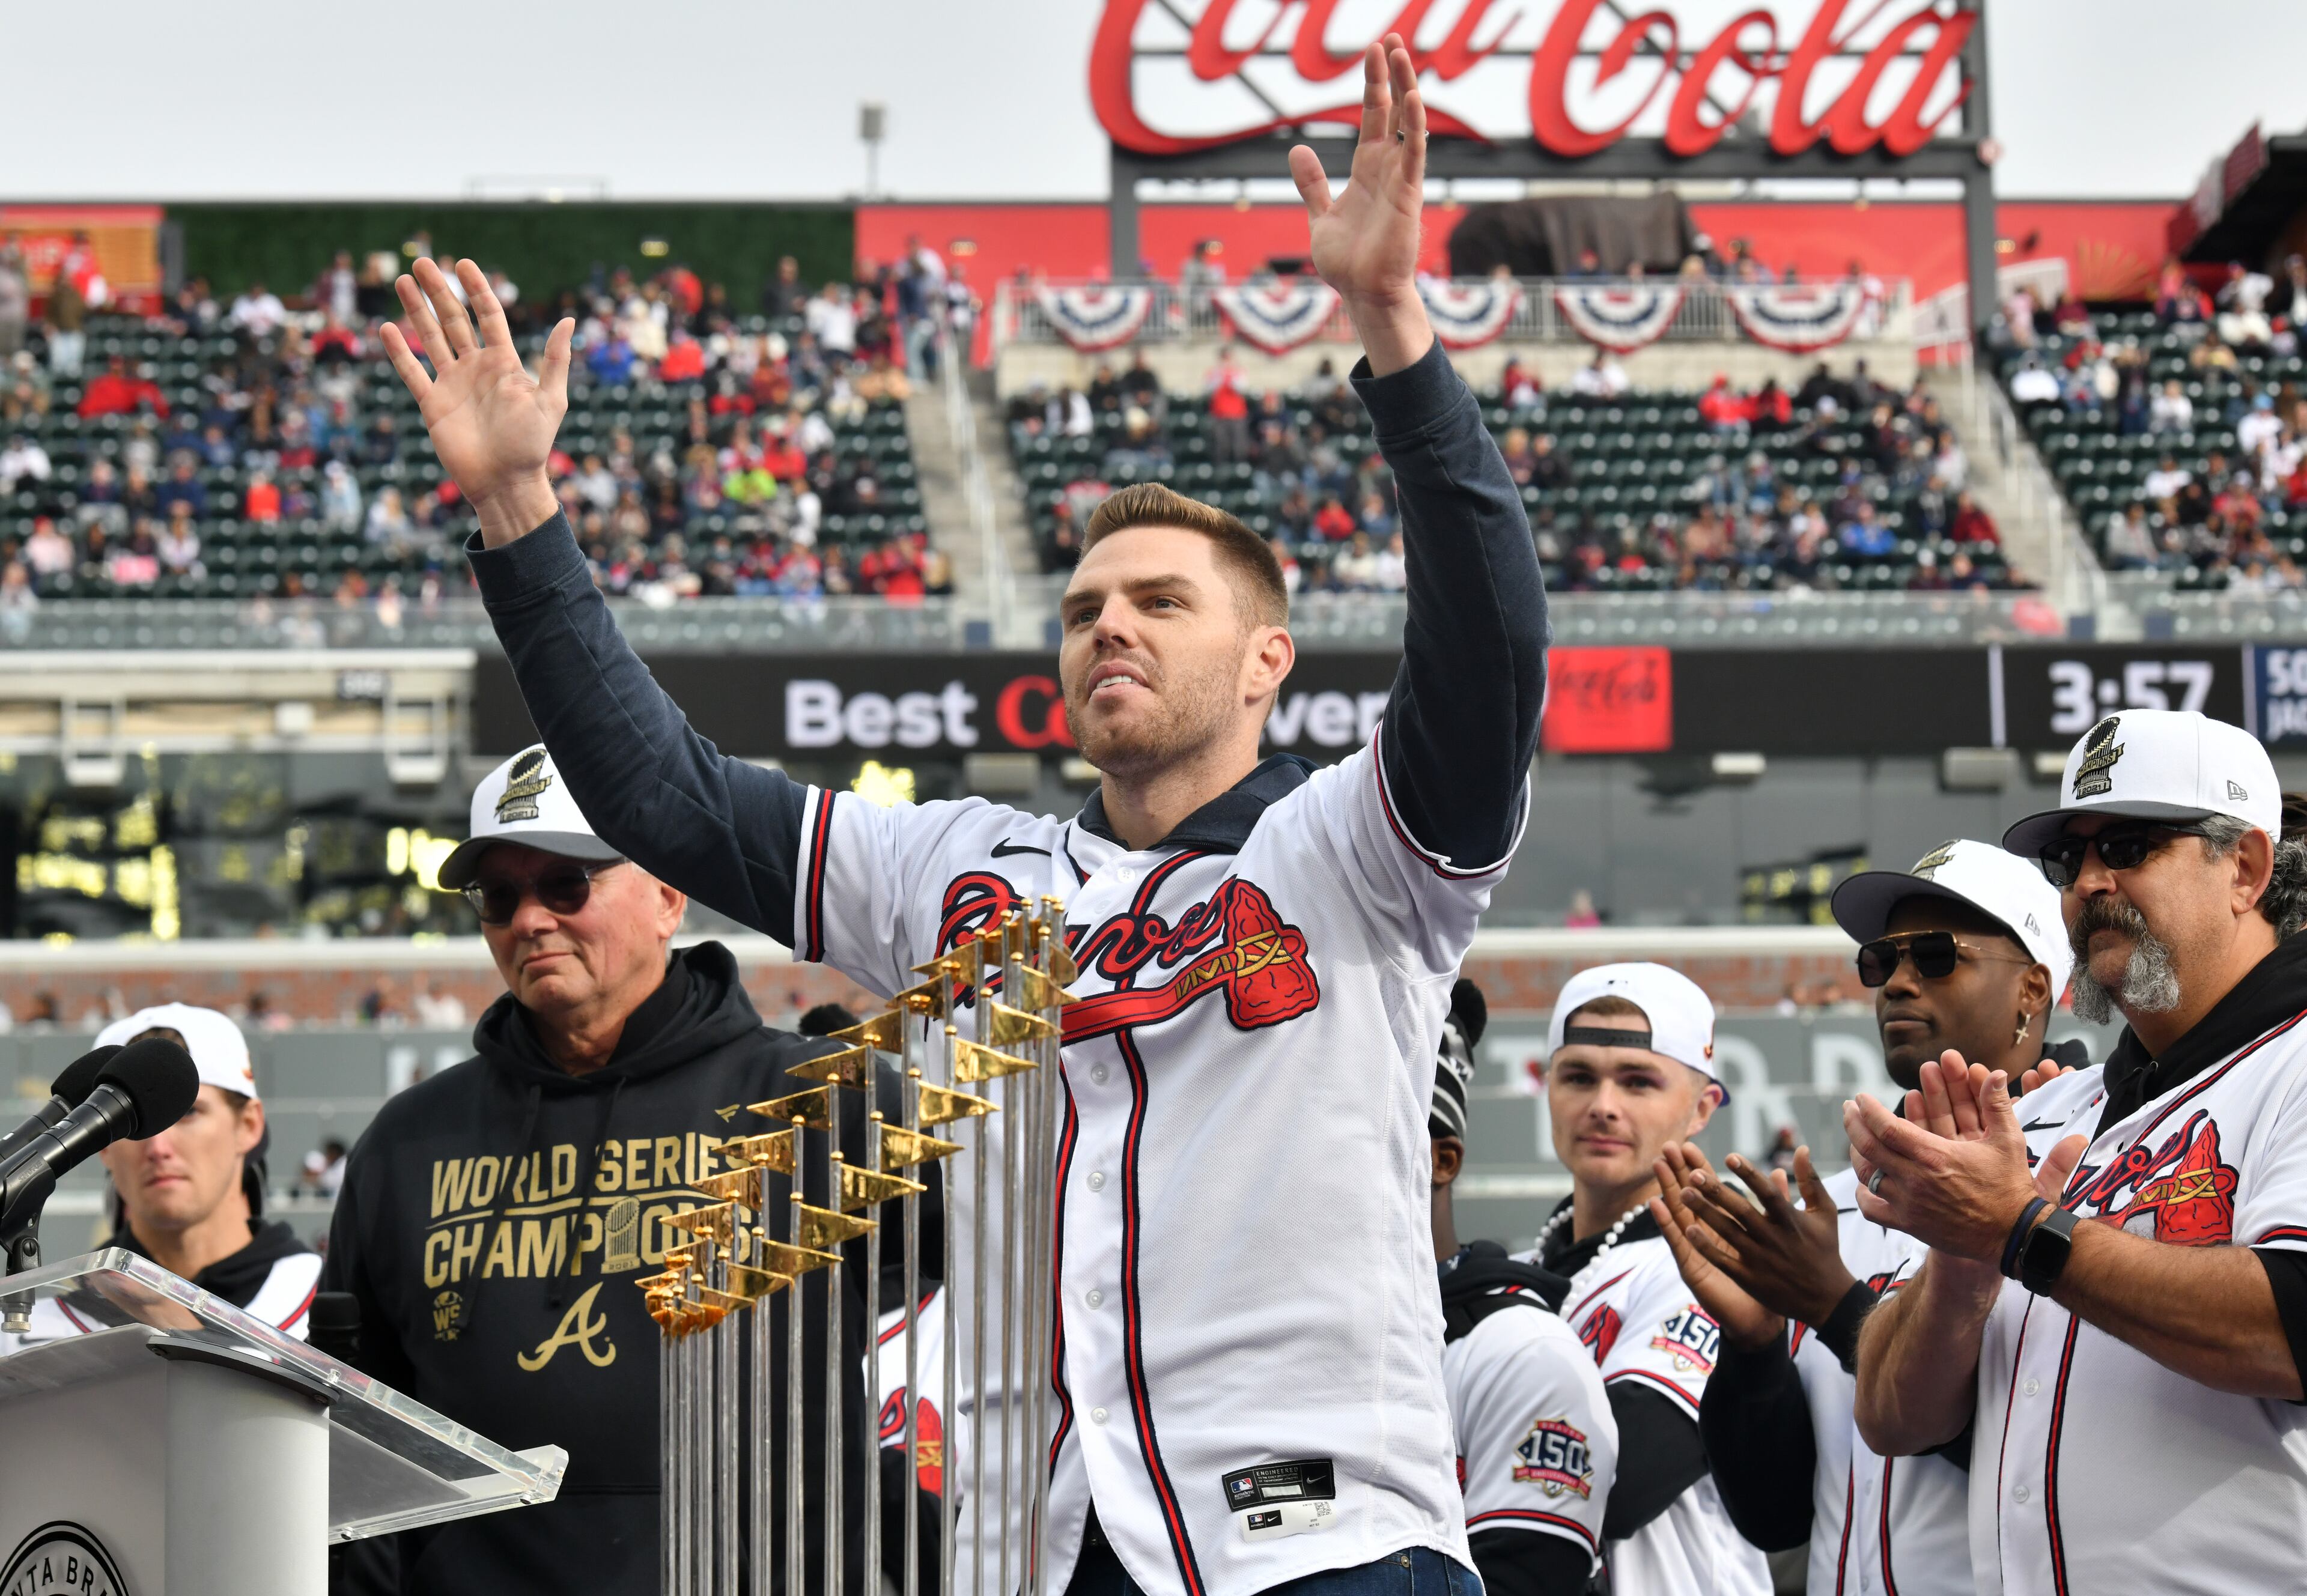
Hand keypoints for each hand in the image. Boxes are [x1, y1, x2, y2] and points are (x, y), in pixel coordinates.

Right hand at [380, 258, 572, 544]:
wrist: (507, 483)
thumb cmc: (533, 445)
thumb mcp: (551, 400)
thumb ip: (556, 360)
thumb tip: (570, 320)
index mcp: (504, 363)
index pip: (488, 316)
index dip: (476, 289)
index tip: (463, 264)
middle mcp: (476, 368)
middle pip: (453, 320)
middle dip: (439, 291)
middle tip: (422, 262)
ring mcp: (453, 384)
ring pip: (431, 338)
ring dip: (417, 311)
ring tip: (403, 281)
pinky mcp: (433, 404)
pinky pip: (413, 373)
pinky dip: (400, 352)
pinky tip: (388, 328)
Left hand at [1288, 36, 1433, 375]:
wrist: (1362, 294)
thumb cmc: (1347, 263)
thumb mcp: (1320, 216)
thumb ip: (1311, 184)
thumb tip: (1297, 150)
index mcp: (1367, 170)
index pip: (1373, 116)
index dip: (1373, 84)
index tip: (1373, 51)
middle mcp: (1387, 168)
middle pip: (1392, 110)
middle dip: (1391, 74)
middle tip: (1389, 38)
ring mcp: (1400, 179)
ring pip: (1407, 122)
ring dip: (1405, 86)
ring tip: (1400, 52)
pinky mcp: (1408, 195)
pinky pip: (1413, 152)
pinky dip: (1413, 124)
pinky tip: (1411, 96)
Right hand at [1650, 1144, 1783, 1351]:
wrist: (1760, 1318)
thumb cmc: (1768, 1278)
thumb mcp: (1774, 1236)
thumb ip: (1776, 1204)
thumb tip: (1780, 1173)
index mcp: (1726, 1223)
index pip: (1710, 1188)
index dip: (1699, 1166)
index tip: (1690, 1144)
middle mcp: (1706, 1233)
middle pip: (1690, 1194)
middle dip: (1678, 1170)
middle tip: (1668, 1146)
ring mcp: (1696, 1249)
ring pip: (1679, 1213)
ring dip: (1667, 1188)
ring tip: (1659, 1166)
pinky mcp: (1692, 1267)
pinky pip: (1678, 1242)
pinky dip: (1666, 1223)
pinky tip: (1656, 1205)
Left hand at [1676, 1145, 1858, 1328]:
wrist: (1827, 1299)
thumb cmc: (1825, 1250)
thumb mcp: (1824, 1213)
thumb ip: (1811, 1180)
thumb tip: (1802, 1148)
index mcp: (1791, 1220)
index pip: (1768, 1193)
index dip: (1749, 1174)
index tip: (1729, 1156)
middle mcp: (1774, 1238)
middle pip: (1741, 1211)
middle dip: (1717, 1192)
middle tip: (1692, 1173)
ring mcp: (1760, 1259)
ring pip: (1727, 1232)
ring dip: (1704, 1213)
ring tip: (1682, 1193)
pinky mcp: (1749, 1278)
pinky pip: (1723, 1260)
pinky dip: (1705, 1247)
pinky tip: (1687, 1230)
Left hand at [1845, 1063, 2086, 1261]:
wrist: (2014, 1236)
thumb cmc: (2011, 1186)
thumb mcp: (2009, 1141)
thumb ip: (1997, 1105)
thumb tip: (1998, 1073)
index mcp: (1934, 1155)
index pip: (1886, 1126)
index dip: (1869, 1109)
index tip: (1860, 1097)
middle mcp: (1915, 1179)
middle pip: (1868, 1147)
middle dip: (1853, 1123)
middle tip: (1848, 1109)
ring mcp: (1909, 1204)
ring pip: (1866, 1174)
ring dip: (1856, 1153)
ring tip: (1855, 1138)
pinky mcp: (1909, 1225)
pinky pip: (1872, 1209)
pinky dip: (1862, 1194)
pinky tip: (1863, 1182)